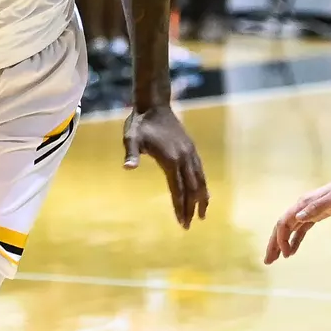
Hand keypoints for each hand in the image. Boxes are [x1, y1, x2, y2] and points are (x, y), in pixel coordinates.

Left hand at [123, 107, 209, 227]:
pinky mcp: (191, 148)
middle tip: (190, 225)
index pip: (178, 189)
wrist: (154, 105)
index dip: (180, 207)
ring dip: (202, 198)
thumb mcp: (131, 138)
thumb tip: (128, 167)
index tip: (182, 222)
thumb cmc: (139, 123)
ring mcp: (190, 152)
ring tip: (202, 214)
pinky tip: (202, 192)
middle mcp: (184, 157)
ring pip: (200, 180)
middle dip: (191, 208)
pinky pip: (200, 170)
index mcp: (170, 159)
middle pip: (192, 188)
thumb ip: (131, 153)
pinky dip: (203, 184)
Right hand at [264, 173, 330, 263]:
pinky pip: (300, 230)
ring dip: (281, 244)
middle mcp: (303, 207)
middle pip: (282, 227)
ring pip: (289, 229)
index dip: (281, 239)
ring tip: (275, 259)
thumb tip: (297, 218)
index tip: (285, 255)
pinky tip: (292, 251)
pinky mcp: (317, 215)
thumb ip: (316, 208)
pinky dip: (294, 241)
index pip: (284, 223)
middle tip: (267, 261)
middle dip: (273, 244)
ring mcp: (309, 211)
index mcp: (304, 203)